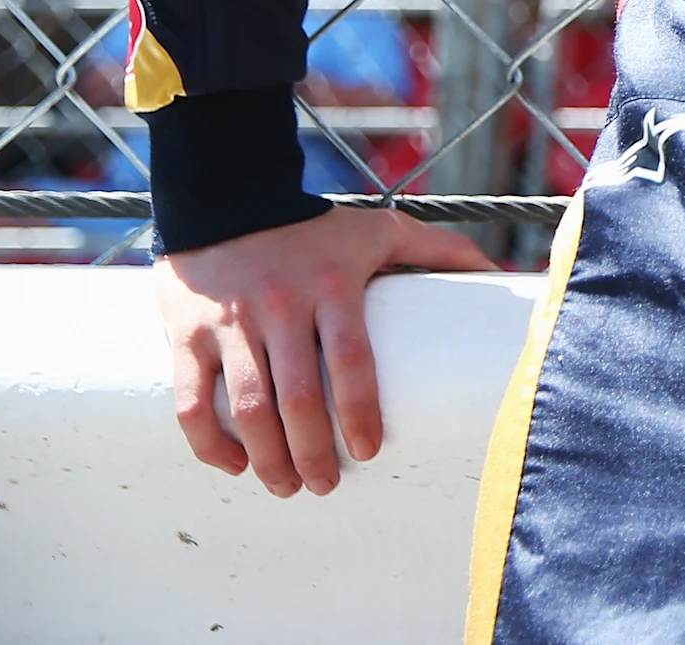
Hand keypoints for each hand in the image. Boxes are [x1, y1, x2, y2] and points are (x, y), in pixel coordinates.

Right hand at [154, 207, 496, 495]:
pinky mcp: (186, 336)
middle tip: (326, 485)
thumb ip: (437, 250)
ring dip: (268, 459)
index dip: (360, 411)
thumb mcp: (379, 229)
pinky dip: (210, 444)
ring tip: (287, 486)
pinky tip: (235, 465)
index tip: (368, 450)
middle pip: (298, 397)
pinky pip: (192, 403)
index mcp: (332, 285)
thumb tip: (498, 275)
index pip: (352, 359)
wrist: (224, 197)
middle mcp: (279, 306)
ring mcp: (229, 324)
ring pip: (246, 409)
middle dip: (313, 453)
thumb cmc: (314, 227)